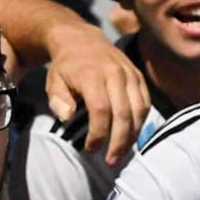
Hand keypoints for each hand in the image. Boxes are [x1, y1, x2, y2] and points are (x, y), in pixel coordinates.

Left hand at [40, 15, 150, 166]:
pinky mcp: (138, 76)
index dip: (98, 133)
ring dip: (133, 134)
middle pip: (124, 112)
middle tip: (111, 161)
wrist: (81, 39)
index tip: (90, 149)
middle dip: (119, 141)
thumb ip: (59, 101)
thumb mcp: (53, 83)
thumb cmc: (65, 66)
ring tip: (123, 152)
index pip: (101, 109)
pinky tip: (132, 134)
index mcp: (92, 75)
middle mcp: (115, 73)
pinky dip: (141, 121)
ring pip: (139, 109)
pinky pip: (146, 101)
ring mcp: (130, 73)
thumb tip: (69, 117)